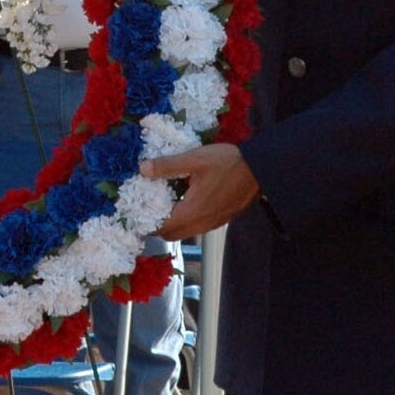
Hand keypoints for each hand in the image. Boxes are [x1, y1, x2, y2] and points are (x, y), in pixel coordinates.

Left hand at [143, 143, 259, 238]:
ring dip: (171, 224)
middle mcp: (200, 224)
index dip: (144, 223)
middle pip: (170, 235)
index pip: (160, 227)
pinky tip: (185, 202)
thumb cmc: (228, 162)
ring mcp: (211, 224)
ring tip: (164, 205)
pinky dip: (185, 221)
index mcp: (191, 211)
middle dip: (156, 226)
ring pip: (183, 232)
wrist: (260, 169)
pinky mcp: (220, 220)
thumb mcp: (195, 159)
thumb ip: (168, 165)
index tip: (134, 213)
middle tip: (146, 208)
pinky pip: (196, 227)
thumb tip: (143, 169)